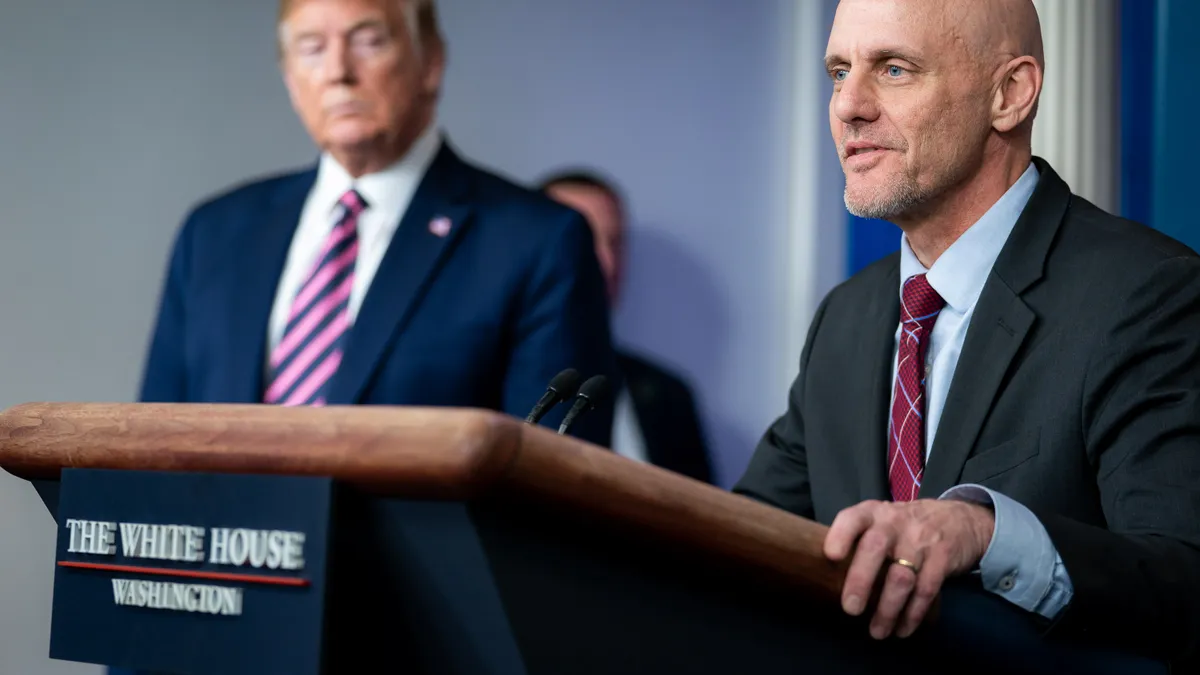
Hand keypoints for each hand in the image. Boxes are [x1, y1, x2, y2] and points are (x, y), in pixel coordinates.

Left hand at [823, 499, 994, 639]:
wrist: (957, 518)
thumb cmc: (903, 526)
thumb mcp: (880, 520)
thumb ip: (858, 539)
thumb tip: (824, 574)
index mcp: (872, 513)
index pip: (853, 518)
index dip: (840, 535)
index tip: (831, 556)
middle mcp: (894, 523)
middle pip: (874, 548)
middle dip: (861, 580)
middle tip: (851, 609)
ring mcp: (920, 540)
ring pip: (901, 576)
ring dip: (888, 609)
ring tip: (877, 632)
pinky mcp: (942, 558)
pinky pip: (926, 589)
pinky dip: (913, 613)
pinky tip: (903, 629)